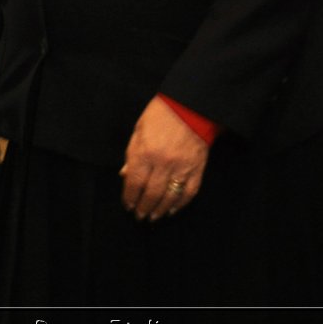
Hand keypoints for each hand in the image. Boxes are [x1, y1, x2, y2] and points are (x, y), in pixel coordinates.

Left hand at [119, 97, 208, 221]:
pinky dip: (180, 204)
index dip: (129, 197)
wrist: (190, 106)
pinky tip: (172, 210)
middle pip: (151, 194)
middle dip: (143, 208)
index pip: (134, 183)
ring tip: (153, 217)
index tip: (127, 205)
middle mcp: (162, 163)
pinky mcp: (197, 169)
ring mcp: (181, 168)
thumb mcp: (138, 131)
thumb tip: (125, 175)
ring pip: (169, 197)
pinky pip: (189, 192)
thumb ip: (131, 155)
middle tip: (139, 216)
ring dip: (159, 210)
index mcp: (144, 152)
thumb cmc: (160, 115)